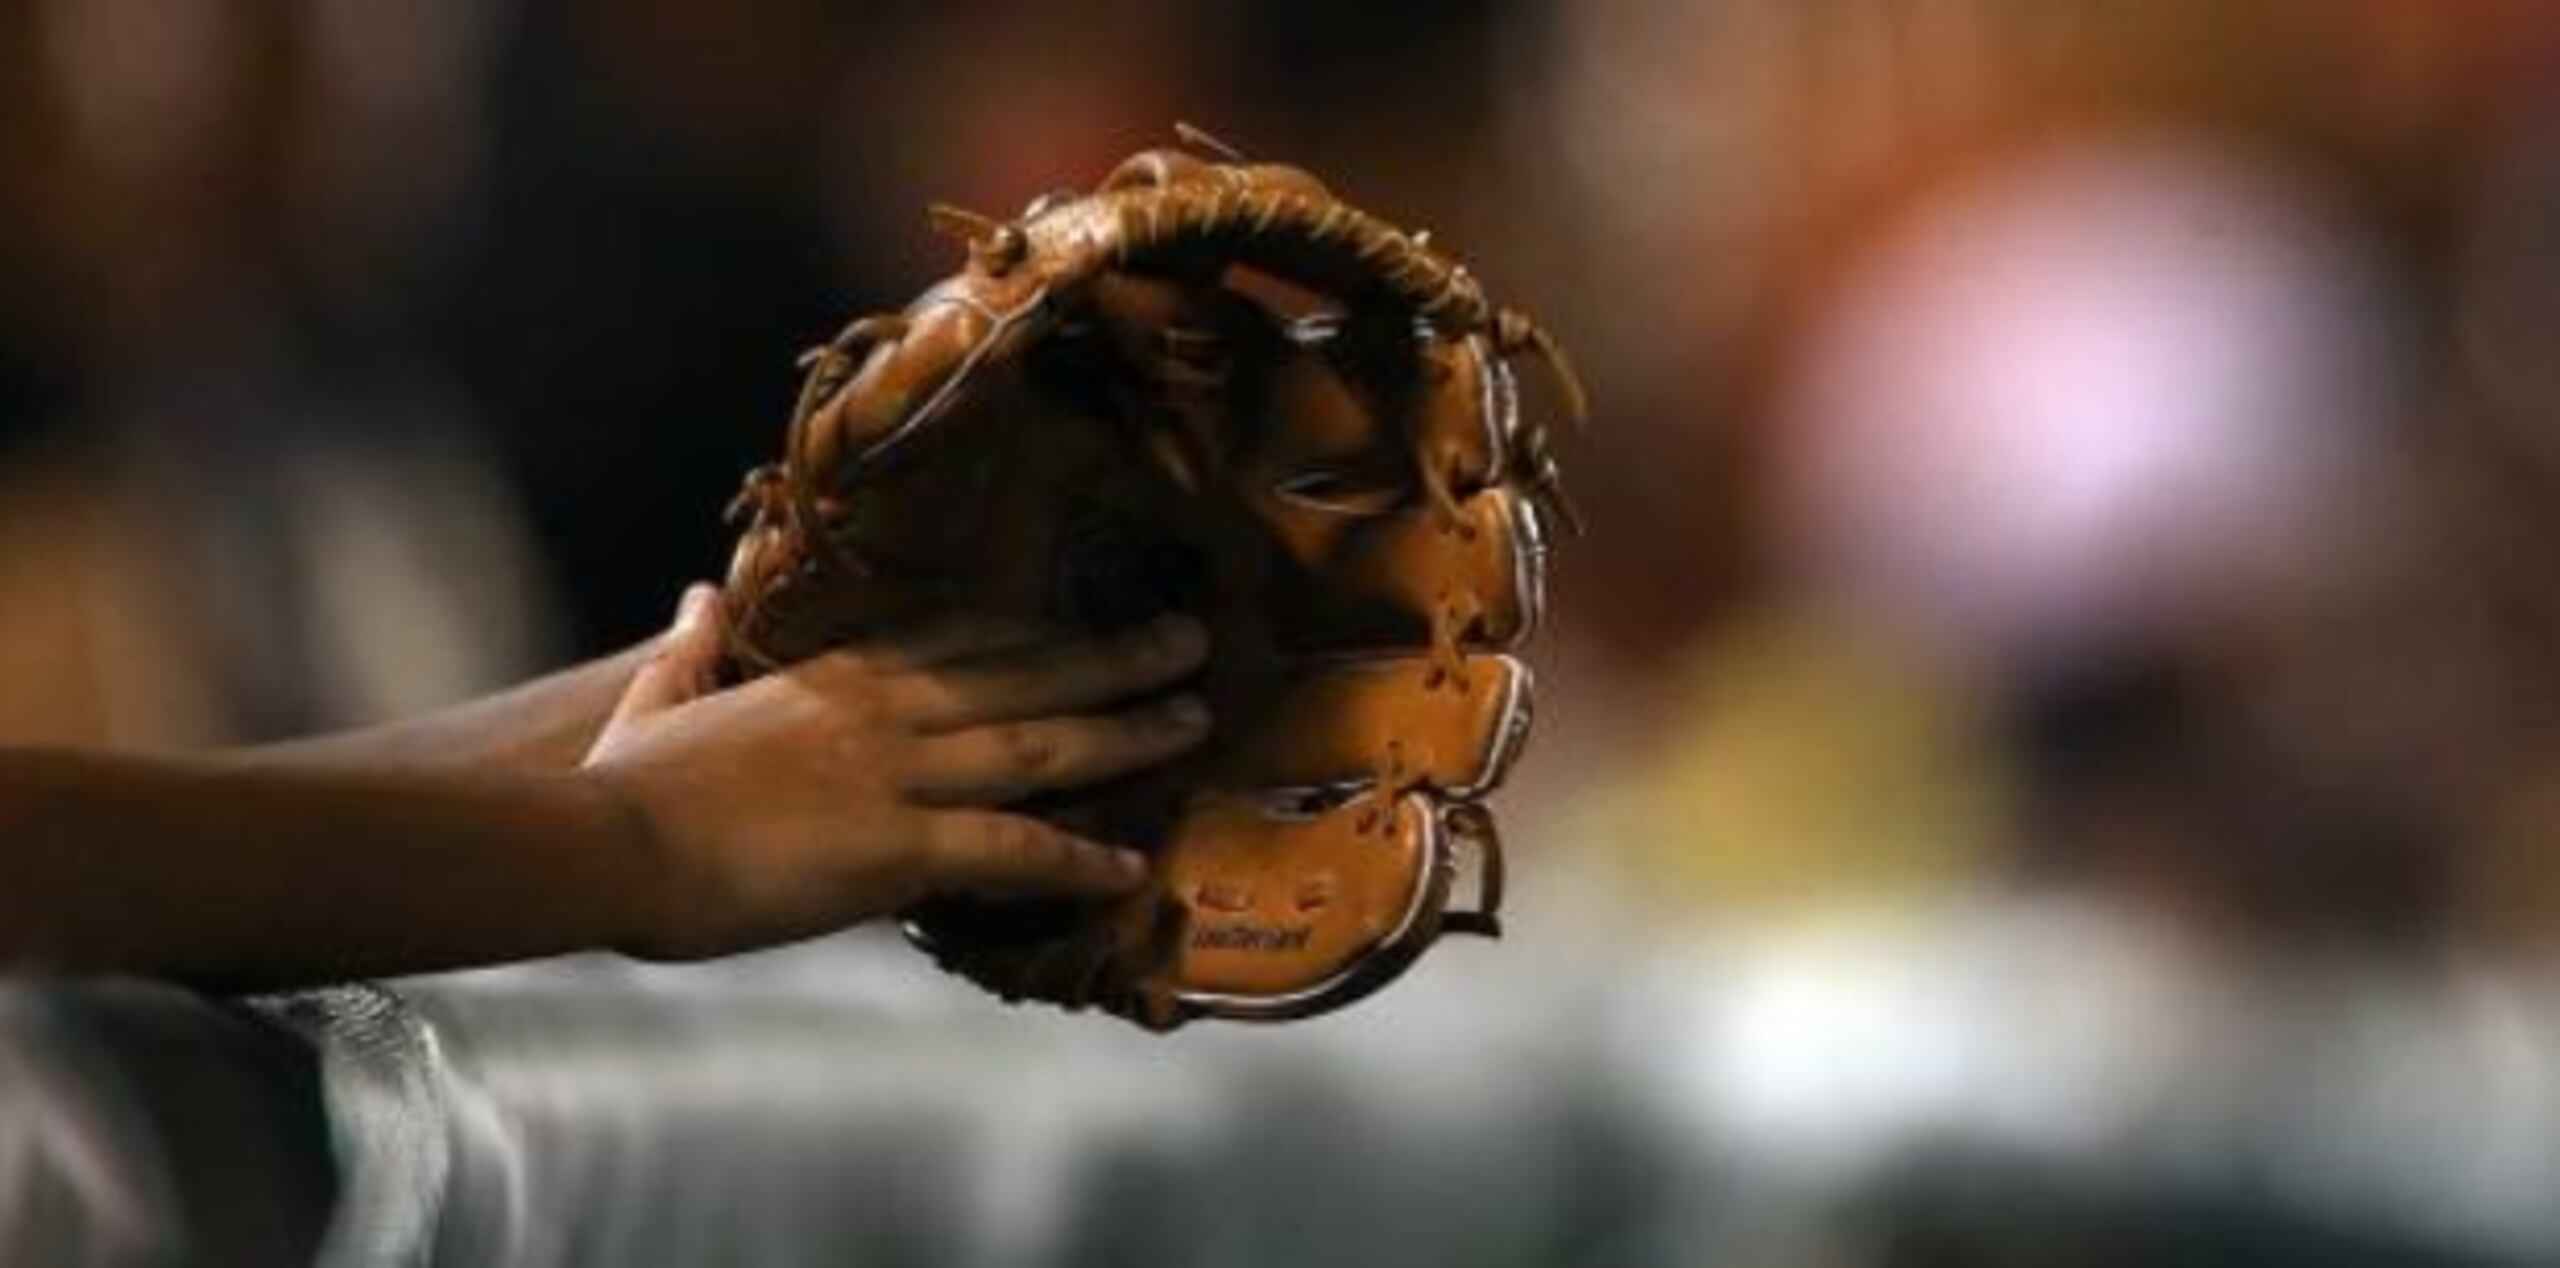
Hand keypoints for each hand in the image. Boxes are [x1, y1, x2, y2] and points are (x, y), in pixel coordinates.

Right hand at [582, 584, 1210, 960]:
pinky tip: (1131, 866)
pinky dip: (1078, 856)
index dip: (1037, 627)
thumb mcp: (659, 698)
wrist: (607, 846)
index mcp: (835, 677)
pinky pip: (1013, 849)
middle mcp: (884, 711)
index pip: (960, 636)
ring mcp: (899, 774)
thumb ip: (690, 649)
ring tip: (1194, 721)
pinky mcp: (898, 846)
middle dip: (1116, 657)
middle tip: (1192, 641)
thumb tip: (694, 598)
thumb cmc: (626, 787)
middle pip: (1026, 673)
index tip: (1093, 613)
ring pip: (1042, 745)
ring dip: (1127, 732)